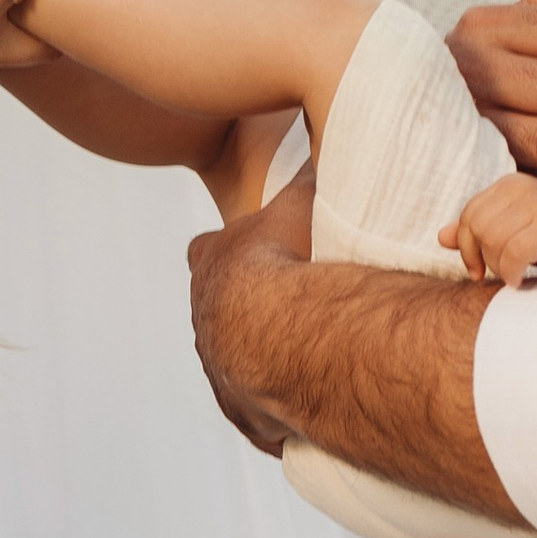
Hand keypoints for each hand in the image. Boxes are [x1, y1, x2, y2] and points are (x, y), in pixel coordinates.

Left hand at [185, 166, 313, 452]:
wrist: (276, 333)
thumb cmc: (286, 261)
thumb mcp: (300, 201)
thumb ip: (314, 170)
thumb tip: (330, 122)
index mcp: (213, 264)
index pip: (205, 251)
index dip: (228, 250)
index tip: (258, 253)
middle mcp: (206, 318)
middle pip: (217, 312)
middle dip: (248, 312)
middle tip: (287, 313)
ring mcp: (220, 368)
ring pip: (235, 366)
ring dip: (264, 365)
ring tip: (306, 364)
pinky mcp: (243, 410)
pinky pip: (262, 415)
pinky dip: (282, 414)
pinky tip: (307, 412)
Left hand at [443, 178, 536, 287]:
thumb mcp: (514, 234)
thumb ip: (480, 233)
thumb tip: (441, 236)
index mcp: (509, 184)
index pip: (468, 215)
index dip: (467, 247)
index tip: (477, 270)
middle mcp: (522, 187)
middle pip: (477, 228)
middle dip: (484, 258)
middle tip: (503, 272)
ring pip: (493, 242)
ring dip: (501, 268)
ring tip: (517, 275)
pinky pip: (514, 254)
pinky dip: (513, 273)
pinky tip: (524, 280)